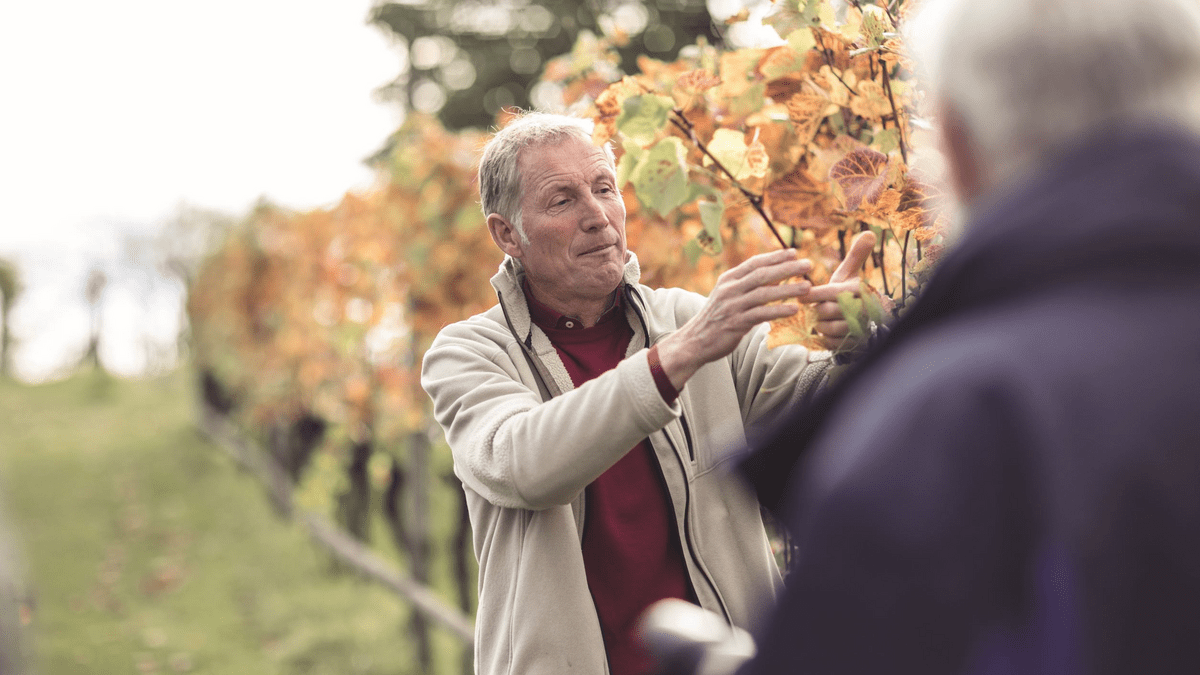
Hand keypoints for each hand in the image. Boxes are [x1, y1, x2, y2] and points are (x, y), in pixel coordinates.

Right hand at [658, 248, 812, 389]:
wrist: (695, 341)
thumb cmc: (716, 318)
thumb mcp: (728, 296)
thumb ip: (747, 286)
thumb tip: (776, 277)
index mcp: (728, 279)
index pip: (754, 263)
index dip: (775, 257)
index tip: (793, 252)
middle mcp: (730, 289)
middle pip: (762, 274)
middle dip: (786, 268)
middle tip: (807, 264)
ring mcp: (732, 306)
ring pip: (764, 293)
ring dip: (787, 289)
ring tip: (807, 287)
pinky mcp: (736, 323)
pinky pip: (761, 314)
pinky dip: (778, 311)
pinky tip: (793, 309)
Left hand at [803, 231, 876, 348]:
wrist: (860, 322)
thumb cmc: (848, 294)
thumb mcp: (850, 275)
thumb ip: (856, 256)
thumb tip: (870, 233)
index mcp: (862, 291)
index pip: (834, 292)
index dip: (815, 294)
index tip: (802, 295)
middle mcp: (864, 310)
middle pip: (827, 311)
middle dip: (817, 310)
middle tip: (814, 309)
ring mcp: (861, 329)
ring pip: (828, 328)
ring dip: (819, 325)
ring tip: (820, 320)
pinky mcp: (855, 345)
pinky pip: (830, 343)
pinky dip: (823, 338)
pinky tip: (826, 331)